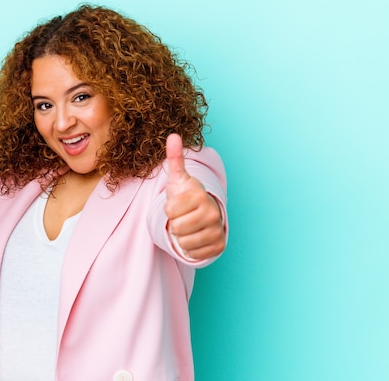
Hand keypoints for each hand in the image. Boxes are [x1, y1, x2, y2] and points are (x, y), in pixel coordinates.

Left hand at [164, 133, 224, 260]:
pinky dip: (191, 248)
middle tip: (184, 216)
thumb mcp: (178, 178)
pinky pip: (193, 253)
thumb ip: (174, 158)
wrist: (204, 214)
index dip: (169, 209)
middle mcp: (212, 213)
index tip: (178, 204)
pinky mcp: (218, 246)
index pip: (170, 211)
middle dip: (175, 223)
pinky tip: (196, 236)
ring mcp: (217, 230)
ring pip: (183, 242)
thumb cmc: (187, 196)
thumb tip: (173, 135)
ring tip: (189, 226)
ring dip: (182, 236)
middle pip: (176, 228)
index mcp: (199, 195)